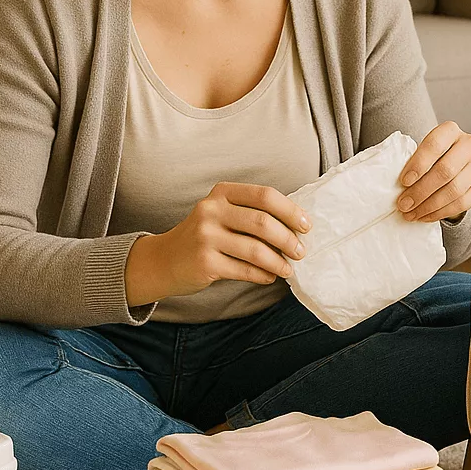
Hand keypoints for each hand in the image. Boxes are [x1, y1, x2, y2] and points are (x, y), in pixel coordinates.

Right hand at [158, 182, 311, 296]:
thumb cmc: (204, 236)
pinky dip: (263, 275)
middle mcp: (211, 211)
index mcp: (221, 193)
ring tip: (288, 269)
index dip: (290, 210)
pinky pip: (244, 269)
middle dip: (288, 239)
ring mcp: (205, 237)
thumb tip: (295, 227)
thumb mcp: (221, 214)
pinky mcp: (204, 263)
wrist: (163, 260)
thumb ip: (250, 214)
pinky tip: (269, 276)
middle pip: (262, 222)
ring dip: (279, 261)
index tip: (306, 225)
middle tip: (301, 251)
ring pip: (256, 249)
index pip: (264, 195)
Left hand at [395, 121, 470, 221]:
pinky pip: (463, 203)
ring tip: (411, 214)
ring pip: (455, 190)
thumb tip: (393, 186)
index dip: (418, 164)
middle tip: (403, 205)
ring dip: (429, 206)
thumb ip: (410, 161)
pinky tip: (425, 216)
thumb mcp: (421, 151)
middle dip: (421, 191)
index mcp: (450, 130)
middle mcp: (469, 144)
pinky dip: (441, 212)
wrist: (455, 165)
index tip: (403, 182)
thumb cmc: (430, 158)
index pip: (435, 145)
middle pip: (445, 171)